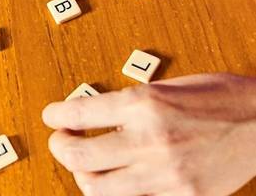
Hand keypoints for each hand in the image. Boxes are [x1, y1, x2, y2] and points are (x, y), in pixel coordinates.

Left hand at [42, 73, 255, 194]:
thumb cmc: (223, 99)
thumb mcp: (169, 87)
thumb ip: (131, 104)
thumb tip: (94, 115)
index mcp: (144, 104)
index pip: (77, 113)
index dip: (55, 116)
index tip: (51, 117)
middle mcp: (149, 140)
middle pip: (77, 156)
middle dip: (59, 148)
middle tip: (61, 141)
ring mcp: (164, 174)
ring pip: (97, 188)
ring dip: (84, 176)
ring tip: (87, 165)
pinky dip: (118, 193)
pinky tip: (120, 181)